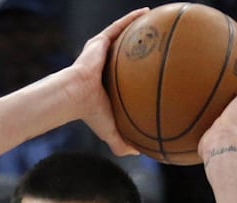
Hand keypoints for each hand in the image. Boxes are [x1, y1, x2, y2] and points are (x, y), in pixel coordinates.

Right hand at [67, 8, 148, 155]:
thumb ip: (122, 143)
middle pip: (128, 53)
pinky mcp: (99, 42)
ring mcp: (102, 52)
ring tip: (158, 21)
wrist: (74, 97)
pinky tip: (147, 12)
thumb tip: (140, 154)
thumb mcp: (111, 131)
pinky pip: (119, 26)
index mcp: (109, 84)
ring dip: (139, 28)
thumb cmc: (90, 114)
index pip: (127, 76)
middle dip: (143, 47)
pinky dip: (132, 18)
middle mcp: (106, 66)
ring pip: (124, 36)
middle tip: (162, 44)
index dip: (141, 72)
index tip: (157, 70)